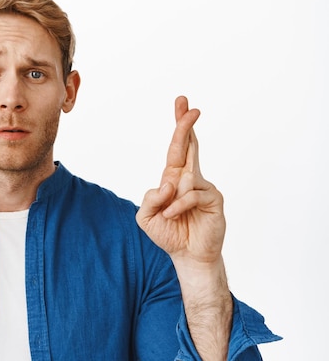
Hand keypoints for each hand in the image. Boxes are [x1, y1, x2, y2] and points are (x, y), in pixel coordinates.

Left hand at [136, 96, 224, 266]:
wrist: (188, 256)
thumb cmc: (169, 233)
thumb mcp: (146, 216)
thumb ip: (150, 198)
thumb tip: (167, 184)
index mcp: (173, 177)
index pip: (177, 147)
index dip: (180, 126)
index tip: (182, 104)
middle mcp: (189, 178)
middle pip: (189, 145)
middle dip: (186, 125)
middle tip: (189, 106)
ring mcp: (203, 186)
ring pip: (185, 176)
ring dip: (171, 197)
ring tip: (171, 215)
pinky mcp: (214, 199)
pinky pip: (190, 194)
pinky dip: (178, 206)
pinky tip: (174, 216)